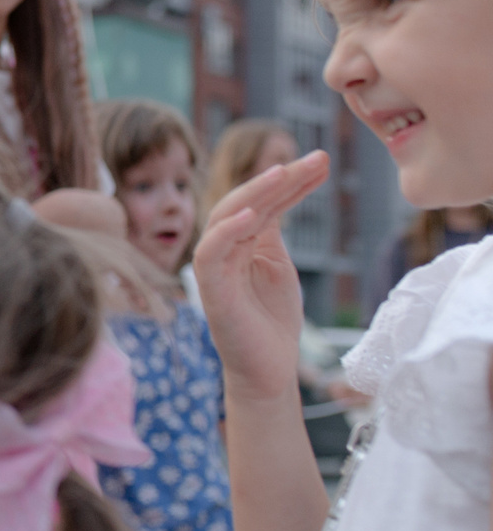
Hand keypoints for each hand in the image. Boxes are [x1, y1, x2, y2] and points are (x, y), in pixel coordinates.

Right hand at [195, 151, 329, 403]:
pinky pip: (210, 254)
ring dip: (254, 195)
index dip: (291, 181)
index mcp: (241, 242)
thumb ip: (272, 234)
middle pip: (245, 202)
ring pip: (226, 219)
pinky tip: (253, 215)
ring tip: (283, 174)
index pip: (265, 202)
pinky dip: (227, 232)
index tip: (321, 162)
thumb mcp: (278, 267)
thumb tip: (282, 193)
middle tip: (313, 159)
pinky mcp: (211, 291)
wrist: (268, 371)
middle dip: (278, 179)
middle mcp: (224, 248)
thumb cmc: (273, 323)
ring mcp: (215, 268)